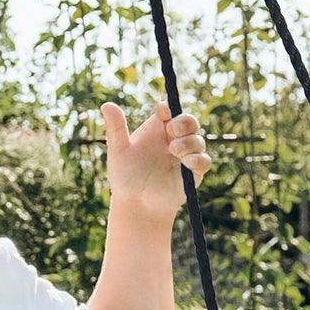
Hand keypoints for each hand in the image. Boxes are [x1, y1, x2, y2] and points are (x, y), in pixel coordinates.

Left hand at [101, 101, 210, 221]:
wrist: (136, 204)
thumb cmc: (125, 176)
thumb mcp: (119, 151)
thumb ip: (116, 128)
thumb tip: (106, 104)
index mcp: (158, 129)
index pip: (169, 110)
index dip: (168, 108)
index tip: (162, 111)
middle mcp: (174, 139)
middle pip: (188, 122)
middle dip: (185, 122)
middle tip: (173, 130)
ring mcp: (186, 155)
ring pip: (197, 140)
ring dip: (189, 142)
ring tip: (173, 150)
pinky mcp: (194, 173)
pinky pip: (203, 162)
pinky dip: (198, 159)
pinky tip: (186, 162)